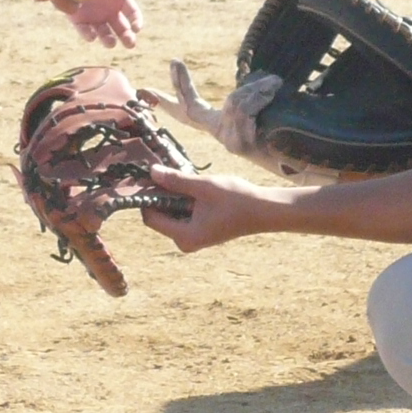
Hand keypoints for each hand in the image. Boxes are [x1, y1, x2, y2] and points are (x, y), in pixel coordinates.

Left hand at [68, 0, 148, 48]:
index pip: (132, 15)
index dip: (136, 22)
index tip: (136, 28)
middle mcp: (108, 10)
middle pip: (121, 28)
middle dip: (126, 37)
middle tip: (130, 43)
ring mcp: (93, 15)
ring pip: (104, 33)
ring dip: (108, 40)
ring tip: (111, 43)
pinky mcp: (77, 17)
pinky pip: (84, 29)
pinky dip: (87, 35)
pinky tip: (92, 36)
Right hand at [141, 61, 281, 156]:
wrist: (300, 162)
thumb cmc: (282, 135)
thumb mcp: (263, 110)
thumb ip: (255, 96)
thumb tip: (269, 82)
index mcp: (222, 126)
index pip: (190, 112)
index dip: (169, 101)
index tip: (146, 90)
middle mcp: (221, 135)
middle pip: (192, 109)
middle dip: (182, 85)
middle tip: (173, 62)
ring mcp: (229, 142)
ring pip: (233, 102)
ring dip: (256, 90)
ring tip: (274, 86)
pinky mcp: (241, 145)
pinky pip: (246, 109)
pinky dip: (261, 96)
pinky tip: (273, 92)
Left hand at [141, 165, 277, 251]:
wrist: (264, 211)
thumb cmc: (236, 199)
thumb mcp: (203, 186)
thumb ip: (176, 180)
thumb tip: (151, 172)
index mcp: (184, 236)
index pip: (151, 217)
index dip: (147, 196)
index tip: (150, 176)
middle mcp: (185, 241)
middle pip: (160, 216)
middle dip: (160, 194)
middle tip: (166, 171)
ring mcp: (193, 237)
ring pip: (171, 213)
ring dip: (173, 195)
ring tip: (183, 177)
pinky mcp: (200, 231)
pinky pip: (182, 214)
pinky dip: (183, 200)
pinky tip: (194, 186)